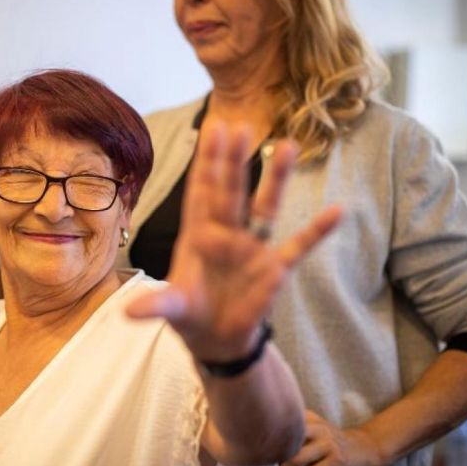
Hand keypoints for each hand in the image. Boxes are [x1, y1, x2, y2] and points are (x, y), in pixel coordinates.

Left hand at [126, 122, 340, 361]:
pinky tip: (338, 211)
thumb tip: (128, 313)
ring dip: (277, 178)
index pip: (201, 192)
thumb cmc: (191, 313)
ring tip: (289, 145)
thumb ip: (157, 306)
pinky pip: (299, 245)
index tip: (212, 131)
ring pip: (267, 206)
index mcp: (198, 235)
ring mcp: (253, 248)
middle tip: (241, 126)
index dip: (206, 163)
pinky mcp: (275, 268)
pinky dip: (317, 231)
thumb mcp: (174, 309)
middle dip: (235, 161)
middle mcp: (227, 234)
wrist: (216, 339)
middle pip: (231, 191)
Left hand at [278, 410, 385, 465]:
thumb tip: (270, 447)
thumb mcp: (316, 429)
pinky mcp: (337, 461)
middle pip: (286, 442)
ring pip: (297, 459)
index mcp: (310, 418)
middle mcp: (318, 428)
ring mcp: (328, 444)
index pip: (282, 424)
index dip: (271, 440)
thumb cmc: (333, 442)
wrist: (367, 448)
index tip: (266, 450)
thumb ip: (296, 433)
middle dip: (277, 458)